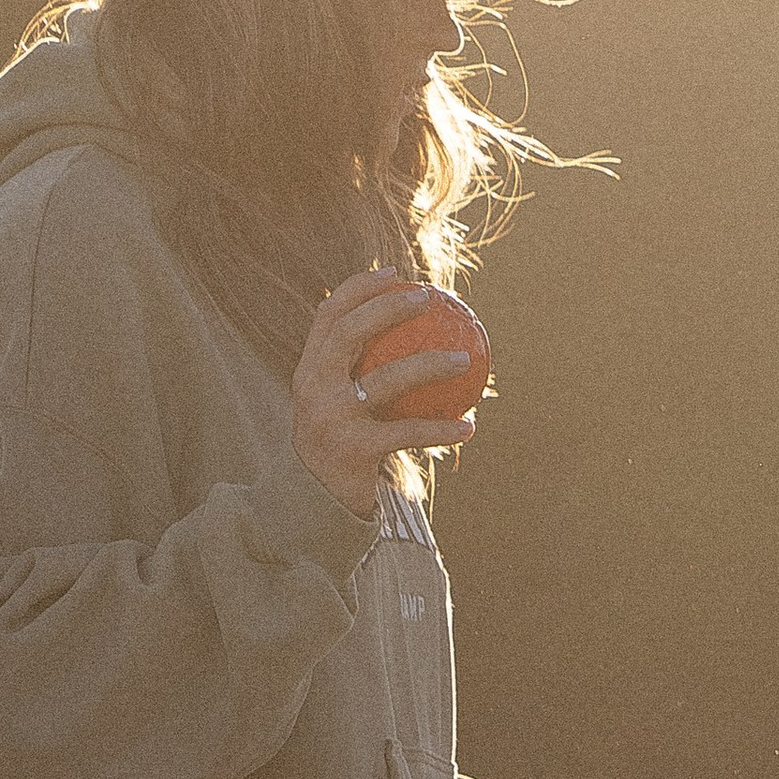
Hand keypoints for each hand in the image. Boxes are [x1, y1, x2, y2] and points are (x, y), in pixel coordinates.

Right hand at [292, 269, 481, 516]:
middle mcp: (313, 387)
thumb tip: (414, 334)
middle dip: (387, 308)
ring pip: (386, 379)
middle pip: (350, 332)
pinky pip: (408, 432)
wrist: (316, 503)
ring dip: (431, 365)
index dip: (359, 287)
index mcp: (308, 369)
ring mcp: (331, 417)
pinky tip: (470, 427)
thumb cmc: (340, 444)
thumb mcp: (338, 404)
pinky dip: (442, 429)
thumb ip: (358, 372)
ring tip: (466, 359)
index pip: (328, 315)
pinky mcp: (354, 448)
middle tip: (428, 301)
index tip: (394, 275)